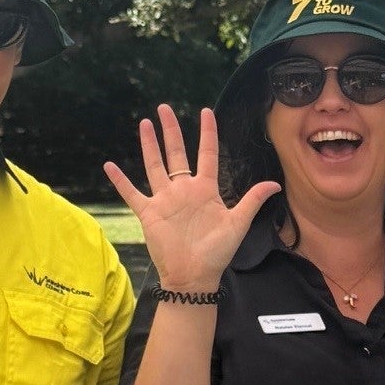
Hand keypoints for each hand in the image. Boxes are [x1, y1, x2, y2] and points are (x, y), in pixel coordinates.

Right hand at [103, 105, 276, 293]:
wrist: (194, 276)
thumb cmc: (217, 252)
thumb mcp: (237, 224)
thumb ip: (252, 201)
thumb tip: (275, 184)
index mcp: (205, 189)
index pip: (206, 153)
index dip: (207, 132)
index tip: (206, 111)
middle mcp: (183, 190)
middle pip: (176, 153)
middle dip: (171, 130)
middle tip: (164, 108)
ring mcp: (164, 200)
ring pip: (154, 166)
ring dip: (149, 145)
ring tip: (144, 124)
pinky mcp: (148, 213)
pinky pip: (132, 193)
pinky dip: (120, 181)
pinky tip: (109, 165)